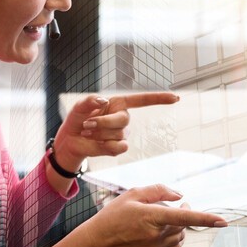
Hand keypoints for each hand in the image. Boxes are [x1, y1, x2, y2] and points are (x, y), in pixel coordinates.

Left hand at [51, 92, 178, 171]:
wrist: (70, 140)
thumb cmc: (77, 119)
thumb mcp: (80, 106)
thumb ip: (90, 100)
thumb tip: (103, 101)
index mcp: (118, 104)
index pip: (143, 100)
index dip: (159, 99)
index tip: (176, 98)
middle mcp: (123, 118)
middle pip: (123, 120)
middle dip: (103, 122)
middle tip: (87, 124)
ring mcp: (122, 134)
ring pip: (118, 135)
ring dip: (99, 134)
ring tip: (88, 132)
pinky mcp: (118, 147)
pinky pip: (119, 148)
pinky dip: (105, 146)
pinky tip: (96, 143)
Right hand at [80, 184, 226, 246]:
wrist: (99, 241)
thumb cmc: (114, 215)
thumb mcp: (133, 194)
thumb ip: (158, 190)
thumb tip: (179, 195)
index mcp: (151, 217)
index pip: (184, 217)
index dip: (205, 218)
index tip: (223, 221)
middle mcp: (156, 235)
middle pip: (183, 224)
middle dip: (185, 213)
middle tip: (178, 204)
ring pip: (180, 236)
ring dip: (179, 226)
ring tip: (163, 219)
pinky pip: (175, 246)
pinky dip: (174, 237)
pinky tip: (162, 231)